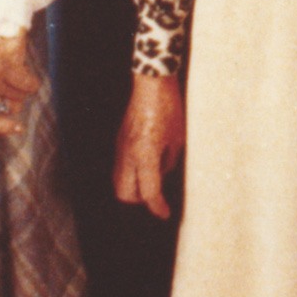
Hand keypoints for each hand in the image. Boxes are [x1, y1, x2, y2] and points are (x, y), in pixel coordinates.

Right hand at [114, 71, 185, 218]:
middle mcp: (128, 155)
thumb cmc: (169, 108)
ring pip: (119, 182)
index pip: (149, 192)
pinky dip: (131, 174)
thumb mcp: (178, 139)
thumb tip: (163, 174)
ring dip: (134, 188)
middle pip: (125, 194)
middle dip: (141, 200)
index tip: (165, 213)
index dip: (158, 207)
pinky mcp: (119, 141)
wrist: (151, 83)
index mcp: (145, 155)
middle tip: (157, 197)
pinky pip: (120, 168)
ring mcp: (121, 148)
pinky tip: (147, 165)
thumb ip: (169, 162)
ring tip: (152, 181)